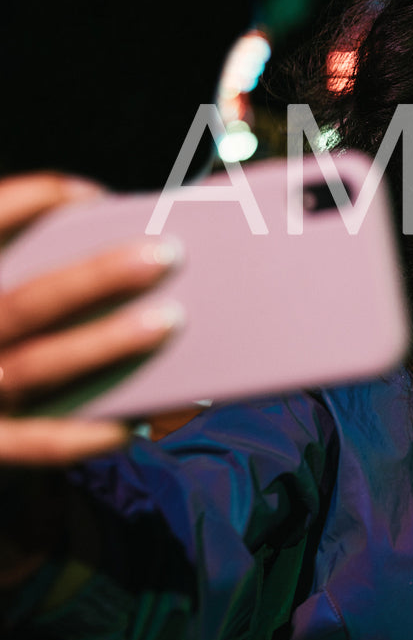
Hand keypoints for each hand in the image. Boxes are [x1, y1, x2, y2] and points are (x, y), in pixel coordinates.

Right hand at [0, 174, 180, 464]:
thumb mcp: (5, 283)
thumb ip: (26, 259)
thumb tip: (111, 230)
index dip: (30, 204)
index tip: (92, 196)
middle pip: (28, 302)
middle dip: (96, 277)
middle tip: (165, 255)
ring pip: (38, 365)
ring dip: (105, 343)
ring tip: (170, 319)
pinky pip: (33, 443)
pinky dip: (81, 434)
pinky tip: (130, 423)